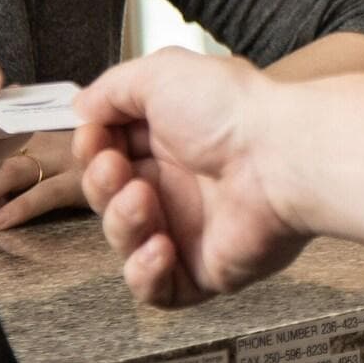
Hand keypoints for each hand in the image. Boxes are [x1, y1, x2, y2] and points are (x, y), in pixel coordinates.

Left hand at [0, 130, 85, 235]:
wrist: (130, 132)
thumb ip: (1, 169)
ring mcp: (56, 159)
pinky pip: (47, 192)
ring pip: (5, 177)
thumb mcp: (36, 152)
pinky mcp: (81, 178)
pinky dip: (21, 207)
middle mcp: (30, 144)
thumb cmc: (80, 149)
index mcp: (13, 136)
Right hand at [73, 48, 306, 307]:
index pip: (108, 152)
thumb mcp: (161, 73)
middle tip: (115, 169)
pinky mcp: (203, 269)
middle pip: (109, 198)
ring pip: (126, 242)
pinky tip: (160, 247)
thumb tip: (82, 109)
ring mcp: (188, 228)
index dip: (92, 149)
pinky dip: (145, 273)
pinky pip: (157, 289)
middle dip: (100, 184)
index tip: (93, 139)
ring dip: (122, 223)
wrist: (281, 158)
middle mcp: (176, 182)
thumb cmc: (229, 112)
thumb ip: (114, 89)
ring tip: (144, 200)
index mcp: (167, 137)